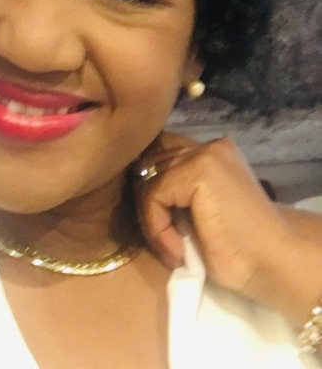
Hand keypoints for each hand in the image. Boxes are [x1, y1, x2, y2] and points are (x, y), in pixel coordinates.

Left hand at [133, 131, 293, 297]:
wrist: (272, 264)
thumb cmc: (237, 248)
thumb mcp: (198, 210)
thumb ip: (176, 190)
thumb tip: (137, 185)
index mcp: (211, 152)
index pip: (160, 152)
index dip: (148, 184)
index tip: (153, 222)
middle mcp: (207, 146)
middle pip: (149, 162)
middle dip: (146, 201)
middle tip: (161, 238)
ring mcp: (204, 155)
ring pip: (147, 179)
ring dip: (151, 220)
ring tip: (171, 249)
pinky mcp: (198, 171)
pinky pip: (154, 195)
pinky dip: (156, 227)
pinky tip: (176, 250)